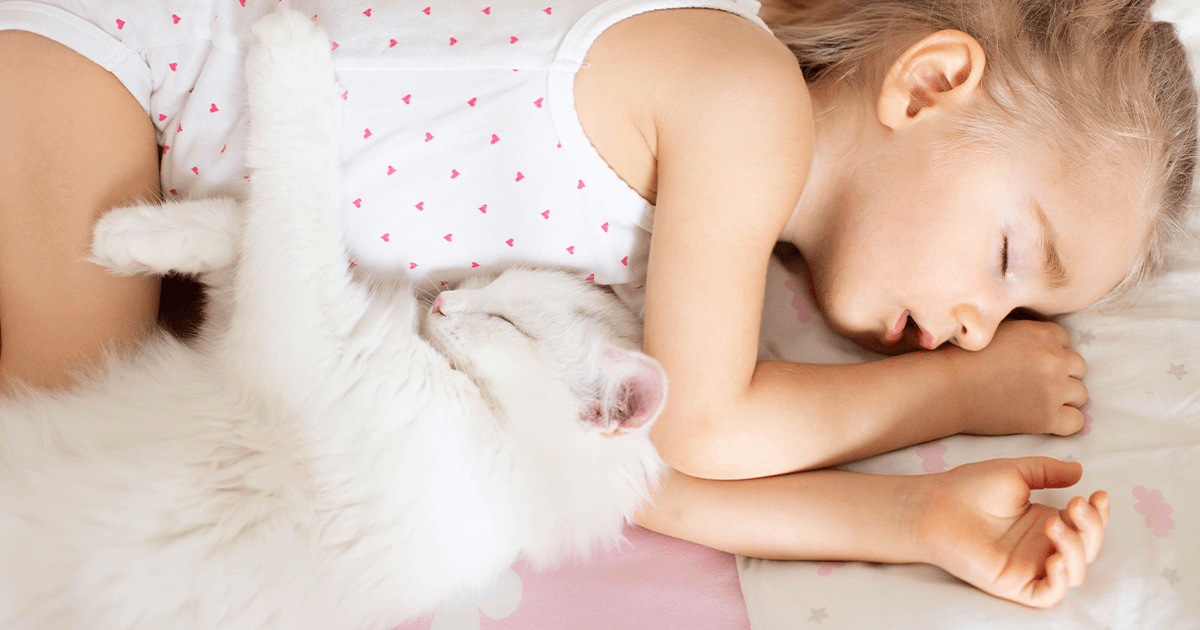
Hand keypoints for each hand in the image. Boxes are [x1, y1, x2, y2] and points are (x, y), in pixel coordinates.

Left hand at [915, 457, 1109, 607]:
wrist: (936, 505)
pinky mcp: (1015, 584)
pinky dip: (1061, 580)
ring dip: (1076, 548)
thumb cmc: (968, 487)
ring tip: (1053, 522)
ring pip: (1075, 572)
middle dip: (1092, 528)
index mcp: (1044, 522)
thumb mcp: (1015, 472)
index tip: (1098, 493)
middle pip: (1087, 549)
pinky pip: (1049, 594)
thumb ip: (1047, 471)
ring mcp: (1029, 566)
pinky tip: (1054, 558)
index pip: (1086, 526)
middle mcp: (1041, 546)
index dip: (1099, 514)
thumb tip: (1080, 471)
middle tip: (1076, 504)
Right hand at [949, 319, 1088, 435]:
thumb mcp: (997, 328)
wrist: (947, 387)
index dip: (1051, 354)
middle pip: (1078, 368)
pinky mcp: (1046, 418)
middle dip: (1061, 375)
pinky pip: (1075, 422)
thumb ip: (1024, 329)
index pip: (1066, 343)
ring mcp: (1053, 389)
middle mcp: (1054, 359)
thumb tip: (1037, 336)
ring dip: (1063, 398)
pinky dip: (1064, 422)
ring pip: (1080, 394)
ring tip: (1037, 401)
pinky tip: (1045, 420)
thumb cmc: (963, 357)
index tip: (1032, 364)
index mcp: (1042, 333)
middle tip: (1035, 384)